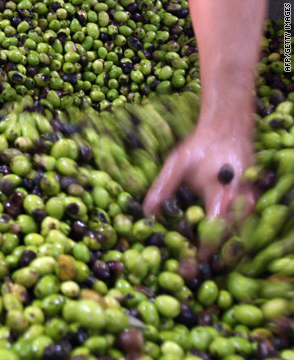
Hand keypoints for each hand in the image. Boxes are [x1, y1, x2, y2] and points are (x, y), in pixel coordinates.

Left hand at [143, 114, 255, 258]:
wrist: (228, 129)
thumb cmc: (200, 148)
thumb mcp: (176, 164)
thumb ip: (162, 188)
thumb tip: (147, 214)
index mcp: (222, 192)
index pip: (216, 227)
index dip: (205, 247)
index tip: (194, 260)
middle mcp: (241, 200)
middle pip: (234, 237)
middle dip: (218, 255)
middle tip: (199, 268)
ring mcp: (251, 202)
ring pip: (244, 234)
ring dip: (228, 249)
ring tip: (209, 263)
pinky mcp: (254, 202)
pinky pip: (248, 226)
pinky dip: (235, 237)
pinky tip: (220, 248)